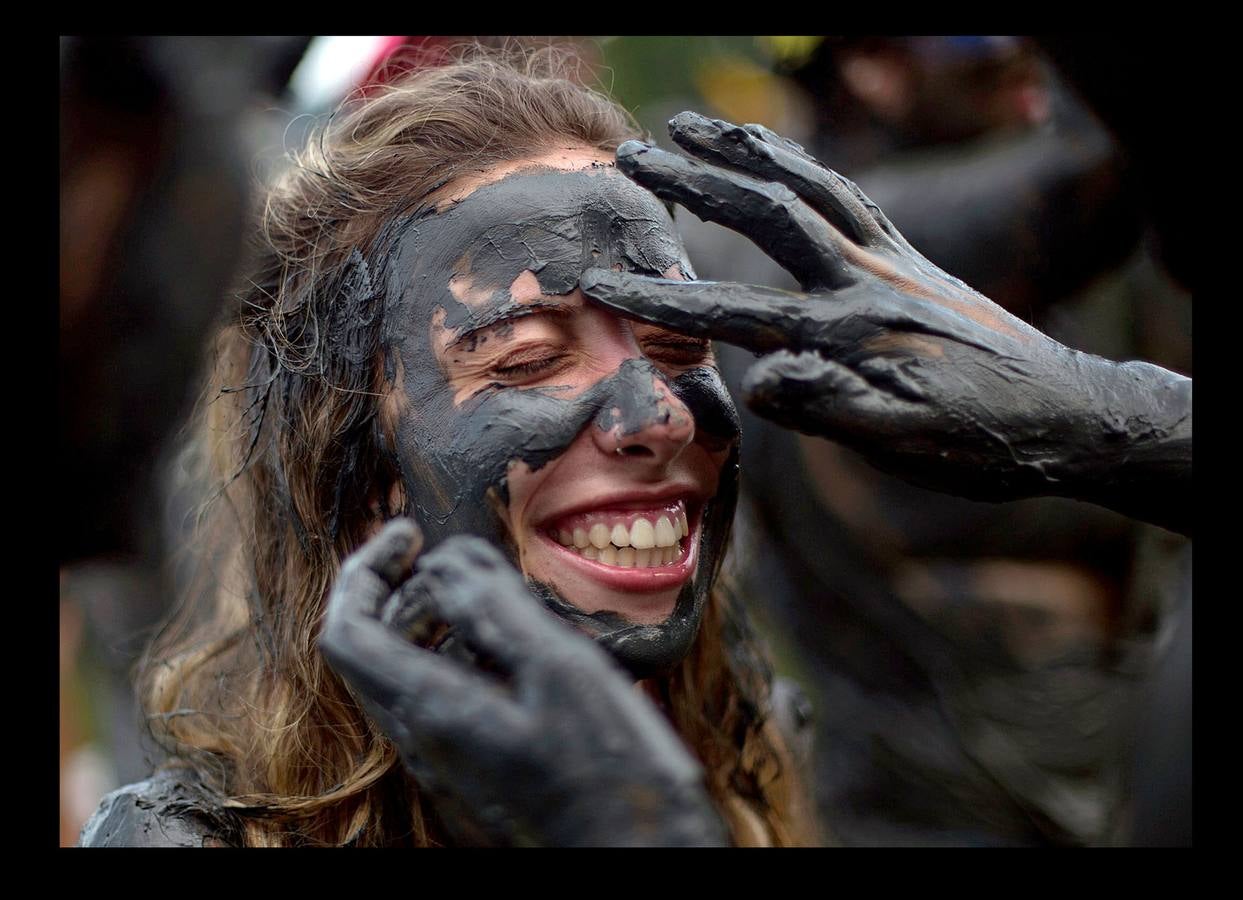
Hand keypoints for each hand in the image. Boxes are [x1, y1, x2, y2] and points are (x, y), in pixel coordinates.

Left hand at [318, 519, 727, 845]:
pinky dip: (463, 657)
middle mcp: (426, 745)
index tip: (411, 534)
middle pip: (372, 650)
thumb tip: (445, 560)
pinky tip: (520, 651)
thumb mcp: (560, 669)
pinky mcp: (476, 780)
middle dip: (401, 589)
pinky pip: (446, 703)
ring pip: (409, 676)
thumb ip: (495, 607)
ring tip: (493, 596)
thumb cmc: (614, 772)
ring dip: (435, 623)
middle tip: (450, 558)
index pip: (349, 630)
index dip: (366, 570)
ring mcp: (449, 768)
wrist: (642, 856)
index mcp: (433, 712)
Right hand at [582, 113, 1190, 533]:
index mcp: (850, 332)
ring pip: (809, 184)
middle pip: (768, 210)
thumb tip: (758, 379)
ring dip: (746, 150)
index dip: (661, 302)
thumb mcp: (902, 444)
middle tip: (633, 151)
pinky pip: (846, 193)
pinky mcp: (909, 256)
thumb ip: (830, 407)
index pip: (734, 312)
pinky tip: (777, 163)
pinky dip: (802, 167)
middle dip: (694, 179)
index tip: (600, 284)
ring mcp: (890, 258)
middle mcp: (866, 279)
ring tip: (693, 126)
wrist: (1064, 414)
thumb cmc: (978, 442)